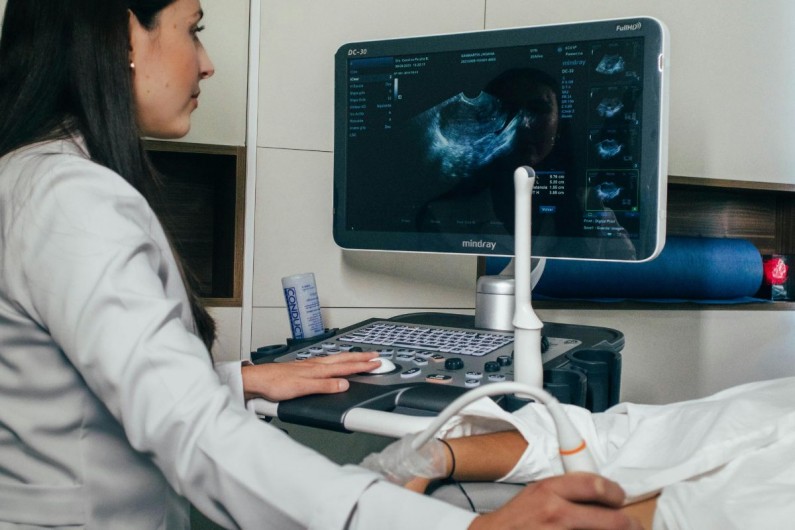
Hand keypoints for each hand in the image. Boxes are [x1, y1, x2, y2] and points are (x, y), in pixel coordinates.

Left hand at [242, 352, 378, 400]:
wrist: (258, 380)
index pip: (346, 367)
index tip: (377, 364)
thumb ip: (324, 387)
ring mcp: (310, 365)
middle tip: (376, 355)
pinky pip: (327, 362)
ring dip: (350, 357)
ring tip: (361, 356)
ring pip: (336, 359)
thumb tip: (344, 385)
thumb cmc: (276, 384)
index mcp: (318, 369)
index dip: (362, 366)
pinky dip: (338, 360)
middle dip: (361, 357)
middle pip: (343, 359)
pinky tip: (336, 362)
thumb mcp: (302, 388)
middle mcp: (316, 365)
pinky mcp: (304, 368)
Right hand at [469, 473, 642, 529]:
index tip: (620, 497)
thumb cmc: (516, 518)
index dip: (615, 492)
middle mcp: (555, 512)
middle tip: (635, 525)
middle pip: (610, 520)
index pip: (595, 486)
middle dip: (628, 524)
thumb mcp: (537, 492)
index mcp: (550, 490)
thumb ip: (565, 490)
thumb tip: (598, 493)